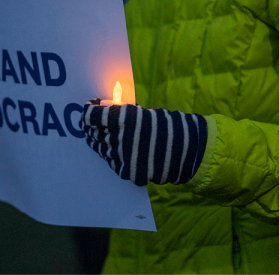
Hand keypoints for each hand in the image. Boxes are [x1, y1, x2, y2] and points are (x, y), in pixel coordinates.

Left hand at [80, 99, 207, 185]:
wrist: (190, 151)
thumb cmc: (168, 126)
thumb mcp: (145, 113)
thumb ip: (124, 114)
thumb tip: (104, 111)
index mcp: (124, 119)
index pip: (92, 116)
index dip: (88, 110)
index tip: (91, 107)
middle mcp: (120, 138)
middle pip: (93, 133)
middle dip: (92, 126)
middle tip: (95, 122)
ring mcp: (123, 158)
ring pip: (101, 148)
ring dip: (103, 140)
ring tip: (111, 135)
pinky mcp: (127, 172)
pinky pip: (112, 162)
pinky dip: (114, 155)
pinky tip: (122, 149)